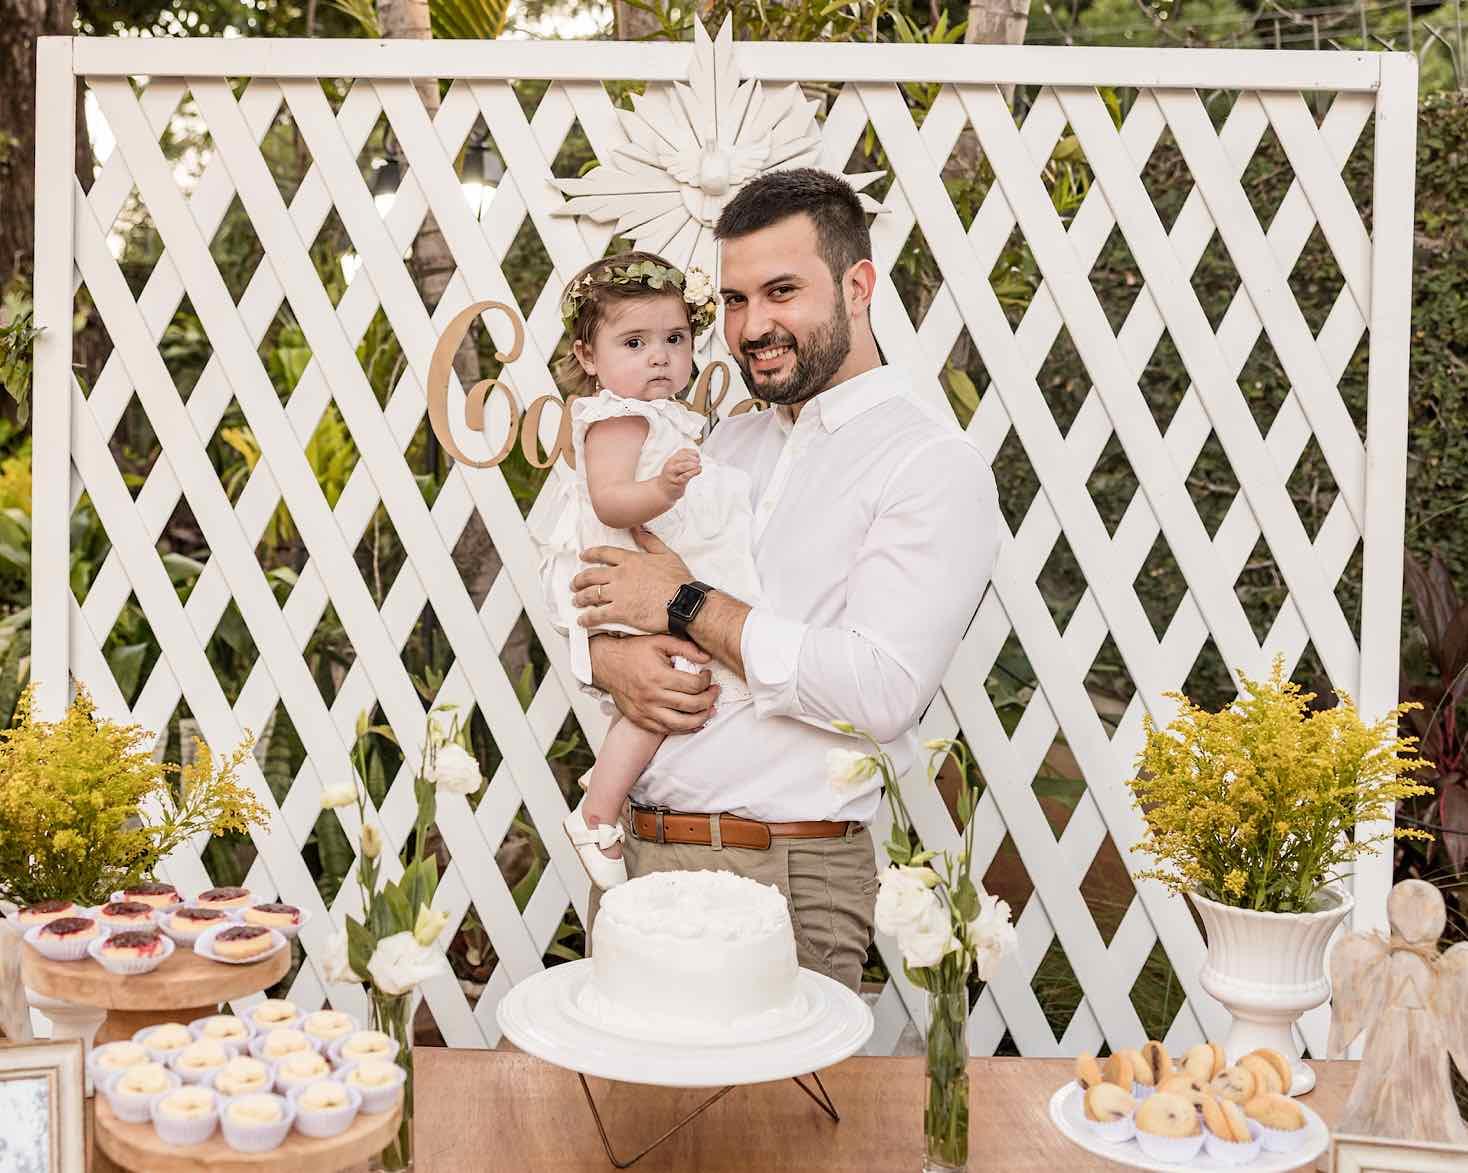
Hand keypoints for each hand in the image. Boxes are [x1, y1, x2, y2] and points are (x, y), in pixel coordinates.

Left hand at [572, 528, 693, 633]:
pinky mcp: (620, 611)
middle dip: (580, 579)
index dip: (591, 554)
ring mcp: (618, 593)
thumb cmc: (678, 580)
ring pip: (591, 594)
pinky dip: (587, 618)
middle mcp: (620, 575)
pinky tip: (583, 620)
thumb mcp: (666, 554)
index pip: (604, 553)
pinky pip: (597, 614)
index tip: (583, 556)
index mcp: (630, 560)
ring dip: (580, 598)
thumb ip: (649, 541)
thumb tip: (638, 527)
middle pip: (592, 575)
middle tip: (575, 584)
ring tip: (576, 601)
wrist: (683, 602)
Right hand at [590, 634, 717, 733]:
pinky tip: (693, 722)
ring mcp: (645, 711)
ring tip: (709, 710)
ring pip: (681, 724)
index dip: (707, 681)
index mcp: (658, 676)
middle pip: (691, 706)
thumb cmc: (632, 651)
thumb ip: (685, 648)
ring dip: (700, 719)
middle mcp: (652, 696)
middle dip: (709, 700)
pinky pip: (665, 730)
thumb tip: (707, 658)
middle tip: (714, 692)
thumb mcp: (659, 642)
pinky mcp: (640, 720)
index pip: (694, 685)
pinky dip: (682, 729)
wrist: (605, 663)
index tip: (708, 676)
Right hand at [657, 448, 700, 502]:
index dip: (692, 452)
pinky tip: (698, 471)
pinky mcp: (676, 482)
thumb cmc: (672, 477)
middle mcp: (670, 465)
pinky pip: (685, 476)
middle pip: (682, 457)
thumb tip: (698, 456)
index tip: (697, 455)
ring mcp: (672, 474)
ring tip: (698, 466)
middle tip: (698, 461)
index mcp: (671, 460)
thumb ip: (684, 460)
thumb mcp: (676, 466)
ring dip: (693, 465)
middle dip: (693, 458)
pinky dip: (693, 472)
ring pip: (683, 466)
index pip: (682, 451)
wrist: (662, 490)